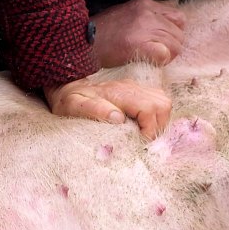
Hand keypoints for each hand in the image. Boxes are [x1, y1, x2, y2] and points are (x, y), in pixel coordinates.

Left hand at [45, 75, 170, 138]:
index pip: (149, 109)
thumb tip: (118, 118)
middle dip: (158, 126)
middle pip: (162, 104)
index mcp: (118, 93)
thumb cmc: (69, 101)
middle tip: (143, 141)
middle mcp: (131, 88)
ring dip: (159, 121)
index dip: (150, 130)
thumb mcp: (74, 106)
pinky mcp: (136, 92)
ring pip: (163, 102)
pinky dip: (156, 116)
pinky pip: (157, 101)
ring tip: (144, 135)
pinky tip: (143, 127)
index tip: (139, 143)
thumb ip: (95, 109)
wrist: (65, 86)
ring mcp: (135, 88)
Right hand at [91, 0, 185, 67]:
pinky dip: (161, 61)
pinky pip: (165, 54)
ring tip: (150, 58)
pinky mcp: (139, 45)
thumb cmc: (102, 33)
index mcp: (144, 4)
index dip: (173, 32)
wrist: (81, 43)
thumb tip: (169, 25)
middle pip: (179, 33)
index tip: (162, 41)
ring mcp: (143, 28)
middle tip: (155, 53)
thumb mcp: (126, 14)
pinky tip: (149, 61)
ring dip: (167, 55)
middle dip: (172, 46)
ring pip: (175, 45)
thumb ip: (148, 17)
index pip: (178, 18)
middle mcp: (147, 13)